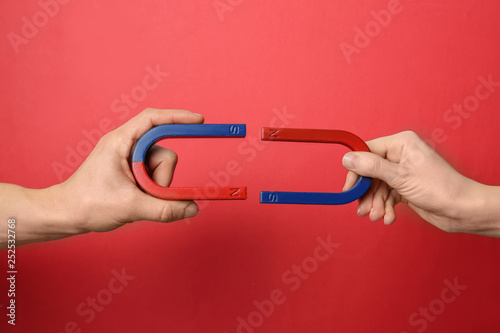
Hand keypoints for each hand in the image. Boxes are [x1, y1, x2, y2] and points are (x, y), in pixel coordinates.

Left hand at [55, 108, 203, 232]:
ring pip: (161, 168)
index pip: (154, 120)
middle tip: (143, 194)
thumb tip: (192, 209)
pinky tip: (137, 198)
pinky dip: (152, 189)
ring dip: (155, 187)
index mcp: (120, 142)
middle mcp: (126, 146)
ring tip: (135, 199)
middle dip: (161, 178)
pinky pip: (155, 176)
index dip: (178, 117)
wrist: (67, 215)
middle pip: (164, 153)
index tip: (199, 120)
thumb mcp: (130, 207)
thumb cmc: (88, 204)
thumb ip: (165, 209)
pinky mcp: (132, 171)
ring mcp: (130, 159)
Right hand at [342, 131, 499, 235]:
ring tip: (378, 216)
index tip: (349, 188)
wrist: (462, 210)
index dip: (355, 171)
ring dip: (376, 204)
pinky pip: (386, 195)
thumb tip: (347, 158)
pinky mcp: (405, 186)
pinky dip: (385, 207)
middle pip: (370, 172)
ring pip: (377, 187)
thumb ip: (371, 167)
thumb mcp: (399, 177)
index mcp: (400, 143)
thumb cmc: (439, 188)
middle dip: (368, 194)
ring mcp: (402, 171)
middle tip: (364, 210)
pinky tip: (389, 217)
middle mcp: (400, 155)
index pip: (366, 152)